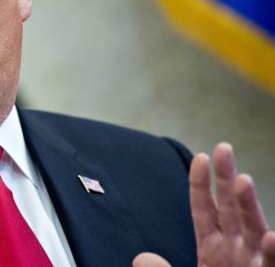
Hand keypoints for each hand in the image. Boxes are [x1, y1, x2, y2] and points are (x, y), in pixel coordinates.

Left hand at [134, 143, 274, 266]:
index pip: (206, 210)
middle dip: (226, 179)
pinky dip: (273, 252)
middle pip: (231, 209)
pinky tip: (273, 236)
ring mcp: (253, 265)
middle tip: (223, 147)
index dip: (202, 185)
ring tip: (243, 180)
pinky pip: (271, 265)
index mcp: (213, 248)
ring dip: (250, 207)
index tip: (200, 158)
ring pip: (254, 232)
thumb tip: (141, 259)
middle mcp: (237, 252)